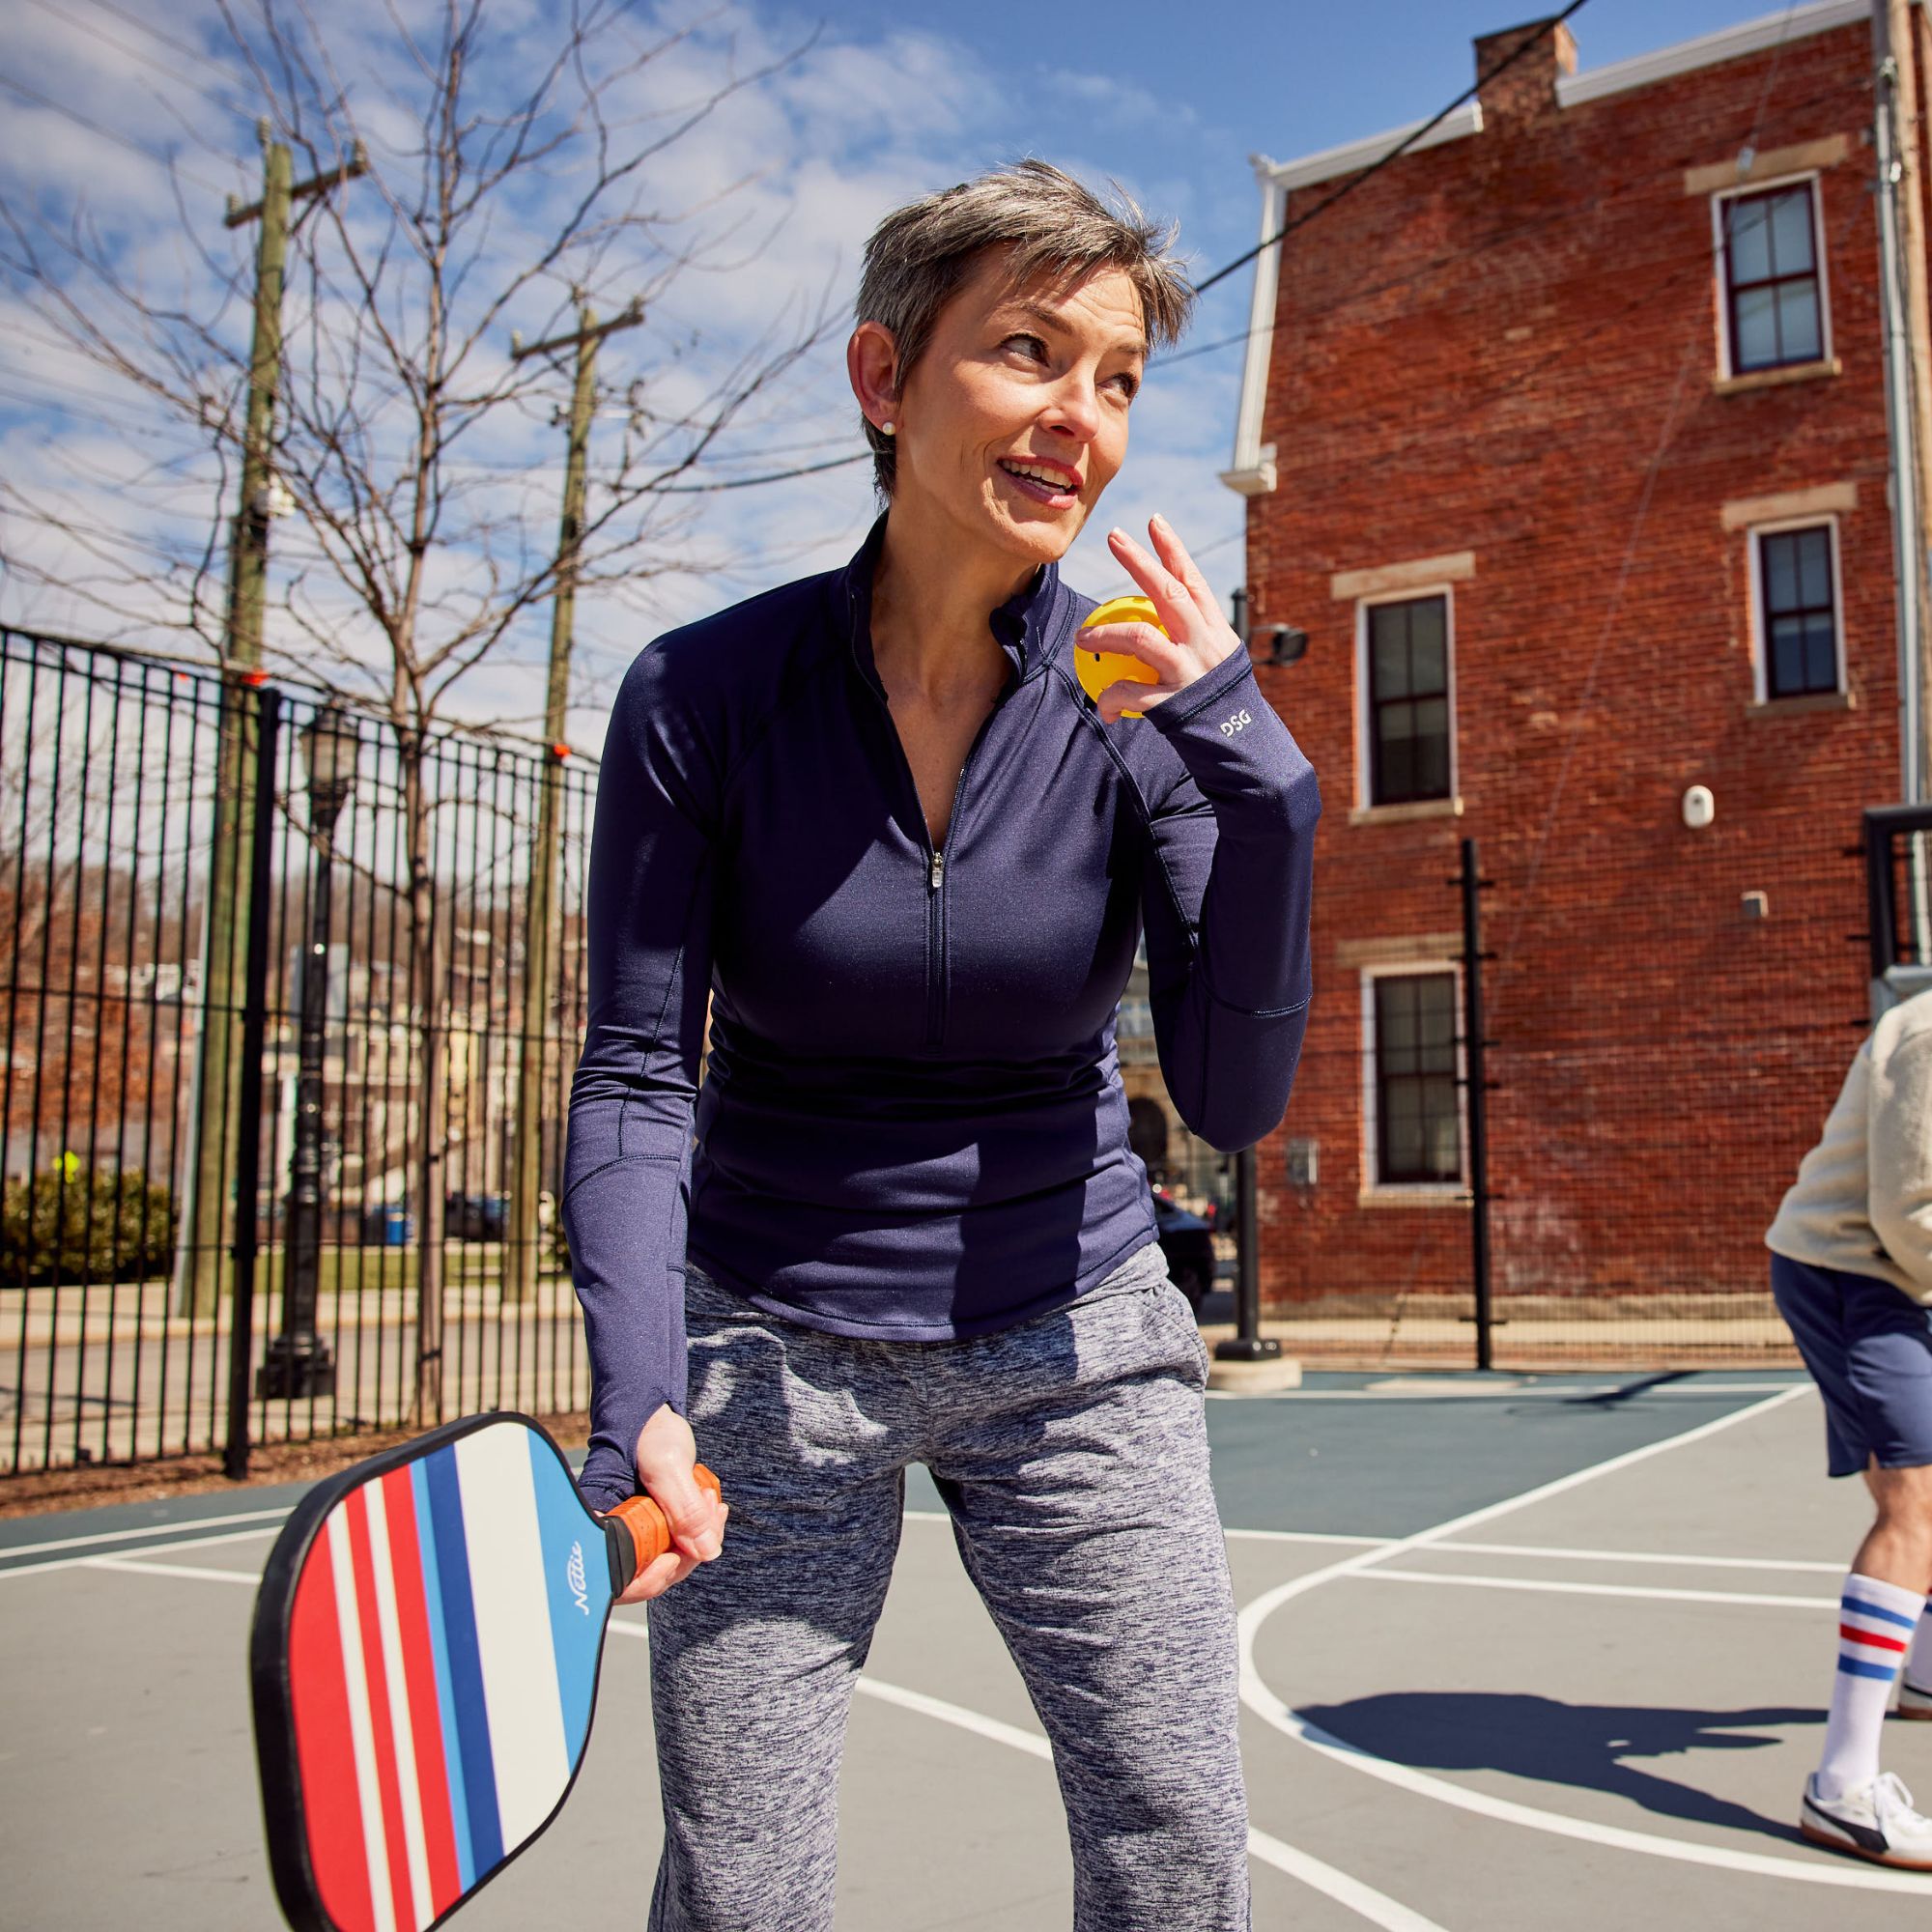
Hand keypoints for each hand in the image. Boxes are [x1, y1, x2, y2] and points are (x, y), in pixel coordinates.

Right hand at [614, 1404, 728, 1604]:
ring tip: (711, 1502)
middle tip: (707, 1513)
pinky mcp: (654, 1528)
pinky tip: (712, 1507)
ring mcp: (635, 1533)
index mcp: (599, 1523)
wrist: (654, 1411)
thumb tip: (707, 1553)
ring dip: (698, 1541)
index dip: (646, 1580)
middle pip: (646, 1575)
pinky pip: (678, 1547)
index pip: (616, 1578)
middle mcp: (613, 1534)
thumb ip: (684, 1508)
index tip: (673, 1559)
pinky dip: (700, 1532)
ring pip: (667, 1562)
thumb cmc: (647, 1429)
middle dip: (685, 1553)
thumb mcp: (667, 1465)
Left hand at [1083, 516, 1244, 723]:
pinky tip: (1101, 706)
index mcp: (1216, 631)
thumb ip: (1190, 646)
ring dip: (1106, 633)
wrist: (1245, 749)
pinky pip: (1132, 694)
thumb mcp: (1216, 667)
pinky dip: (1111, 698)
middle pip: (1169, 593)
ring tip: (1081, 637)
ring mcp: (1191, 671)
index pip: (1193, 581)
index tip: (1154, 521)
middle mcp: (1206, 644)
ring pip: (1142, 638)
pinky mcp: (1176, 703)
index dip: (1173, 549)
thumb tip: (1154, 632)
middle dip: (1140, 562)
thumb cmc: (1222, 707)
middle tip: (1114, 536)